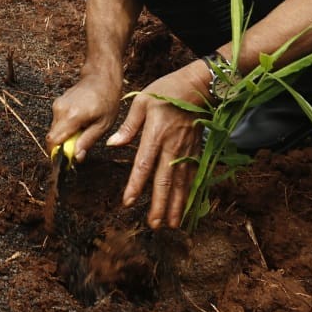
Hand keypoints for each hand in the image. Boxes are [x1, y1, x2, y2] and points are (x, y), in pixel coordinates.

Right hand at [46, 61, 124, 166]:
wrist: (101, 77)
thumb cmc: (106, 99)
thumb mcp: (103, 124)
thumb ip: (87, 141)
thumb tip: (77, 157)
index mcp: (72, 116)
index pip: (53, 141)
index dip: (56, 154)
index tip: (66, 161)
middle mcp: (60, 110)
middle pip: (52, 137)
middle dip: (63, 146)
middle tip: (79, 147)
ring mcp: (57, 105)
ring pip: (55, 130)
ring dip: (65, 136)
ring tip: (83, 130)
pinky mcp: (57, 103)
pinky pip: (57, 122)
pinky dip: (66, 127)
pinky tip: (80, 122)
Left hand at [105, 62, 212, 229]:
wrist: (198, 87)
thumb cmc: (167, 91)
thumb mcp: (142, 102)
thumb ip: (129, 126)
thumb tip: (113, 144)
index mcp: (156, 135)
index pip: (144, 165)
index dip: (136, 185)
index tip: (129, 202)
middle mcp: (172, 147)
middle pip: (164, 181)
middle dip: (159, 204)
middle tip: (154, 224)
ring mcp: (186, 151)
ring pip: (181, 183)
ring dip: (176, 205)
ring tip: (170, 224)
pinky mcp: (195, 152)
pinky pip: (192, 177)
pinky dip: (189, 194)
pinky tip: (186, 207)